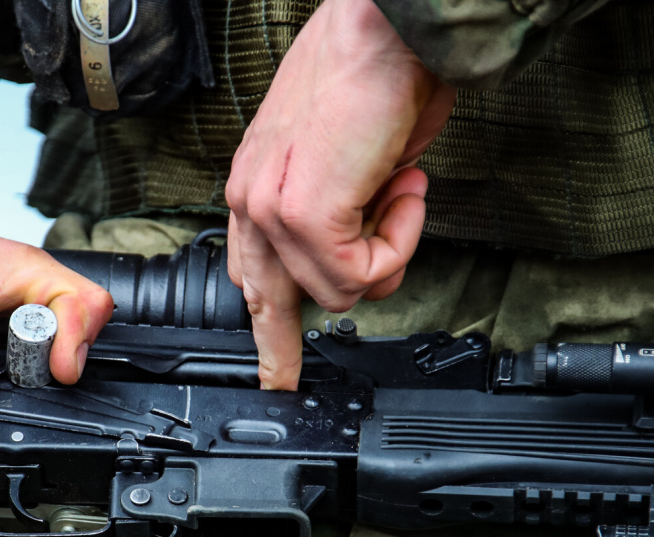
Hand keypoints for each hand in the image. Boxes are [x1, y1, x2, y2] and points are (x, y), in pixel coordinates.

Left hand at [225, 0, 456, 388]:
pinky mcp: (301, 215)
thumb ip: (345, 210)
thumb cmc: (380, 75)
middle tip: (282, 383)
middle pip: (262, 301)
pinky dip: (399, 242)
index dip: (264, 312)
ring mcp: (271, 208)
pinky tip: (405, 191)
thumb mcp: (353, 161)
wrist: (392, 25)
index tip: (273, 349)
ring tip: (404, 192)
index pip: (248, 266)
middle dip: (278, 350)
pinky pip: (359, 276)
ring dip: (389, 251)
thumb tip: (365, 244)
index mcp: (257, 182)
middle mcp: (252, 197)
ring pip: (333, 292)